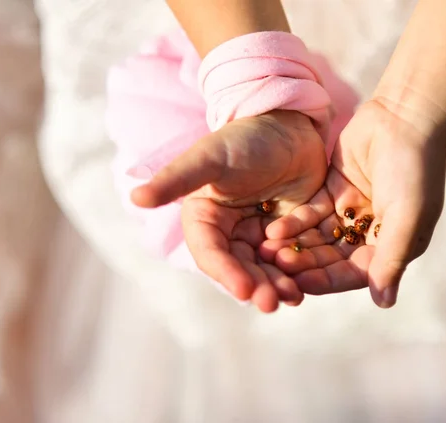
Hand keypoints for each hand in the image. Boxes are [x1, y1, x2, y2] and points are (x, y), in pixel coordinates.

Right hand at [131, 110, 327, 312]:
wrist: (288, 124)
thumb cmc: (244, 138)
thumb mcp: (210, 157)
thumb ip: (176, 178)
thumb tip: (136, 197)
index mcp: (206, 219)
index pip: (212, 253)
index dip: (226, 273)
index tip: (244, 291)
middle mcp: (231, 233)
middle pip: (241, 268)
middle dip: (256, 286)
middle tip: (272, 302)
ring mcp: (260, 234)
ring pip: (267, 269)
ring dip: (277, 285)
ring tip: (293, 297)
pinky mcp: (287, 232)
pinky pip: (292, 258)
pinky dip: (298, 271)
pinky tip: (309, 283)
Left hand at [261, 99, 445, 307]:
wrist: (405, 117)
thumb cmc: (414, 169)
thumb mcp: (408, 216)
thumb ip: (391, 258)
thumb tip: (384, 303)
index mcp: (391, 246)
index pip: (354, 273)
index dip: (327, 280)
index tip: (300, 284)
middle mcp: (369, 234)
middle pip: (331, 258)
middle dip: (305, 263)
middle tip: (276, 266)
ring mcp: (350, 212)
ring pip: (317, 237)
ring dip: (295, 245)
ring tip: (268, 250)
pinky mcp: (333, 191)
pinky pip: (311, 213)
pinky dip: (294, 222)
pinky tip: (273, 229)